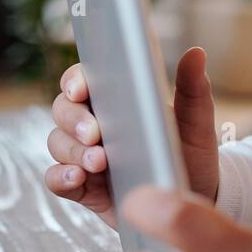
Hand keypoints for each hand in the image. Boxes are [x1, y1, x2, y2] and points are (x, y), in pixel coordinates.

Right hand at [45, 46, 220, 229]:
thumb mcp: (196, 123)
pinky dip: (61, 177)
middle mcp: (94, 125)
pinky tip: (78, 177)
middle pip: (63, 110)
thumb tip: (196, 53)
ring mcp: (85, 155)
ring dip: (73, 150)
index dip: (75, 81)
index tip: (81, 89)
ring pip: (57, 143)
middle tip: (94, 132)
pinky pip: (55, 179)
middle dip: (74, 119)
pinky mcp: (84, 188)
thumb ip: (193, 89)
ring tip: (99, 161)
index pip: (83, 80)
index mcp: (116, 100)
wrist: (193, 198)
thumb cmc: (191, 154)